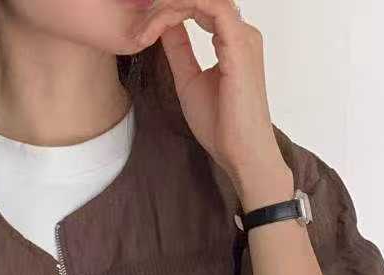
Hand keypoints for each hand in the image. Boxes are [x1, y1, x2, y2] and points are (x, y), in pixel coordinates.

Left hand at [128, 1, 293, 207]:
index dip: (169, 11)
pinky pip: (210, 6)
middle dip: (166, 6)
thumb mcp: (188, 79)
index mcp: (232, 40)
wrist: (240, 151)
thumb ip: (179, 50)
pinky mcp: (239, 43)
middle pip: (201, 0)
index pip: (200, 7)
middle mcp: (241, 32)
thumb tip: (165, 25)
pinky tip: (161, 20)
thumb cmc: (220, 124)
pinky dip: (182, 7)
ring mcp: (243, 36)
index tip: (142, 31)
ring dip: (170, 6)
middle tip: (140, 25)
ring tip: (146, 26)